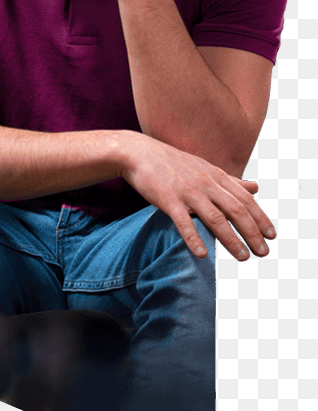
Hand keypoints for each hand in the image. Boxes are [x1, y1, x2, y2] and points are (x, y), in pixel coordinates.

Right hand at [117, 130, 275, 260]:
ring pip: (215, 218)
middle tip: (263, 252)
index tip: (272, 236)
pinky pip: (183, 221)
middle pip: (236, 210)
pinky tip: (202, 254)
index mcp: (215, 176)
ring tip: (243, 257)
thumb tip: (256, 188)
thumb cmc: (170, 162)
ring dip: (231, 240)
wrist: (138, 153)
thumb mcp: (204, 167)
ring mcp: (187, 191)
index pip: (245, 199)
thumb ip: (230, 180)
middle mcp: (205, 183)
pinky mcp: (168, 198)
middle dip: (252, 232)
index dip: (261, 218)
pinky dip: (193, 238)